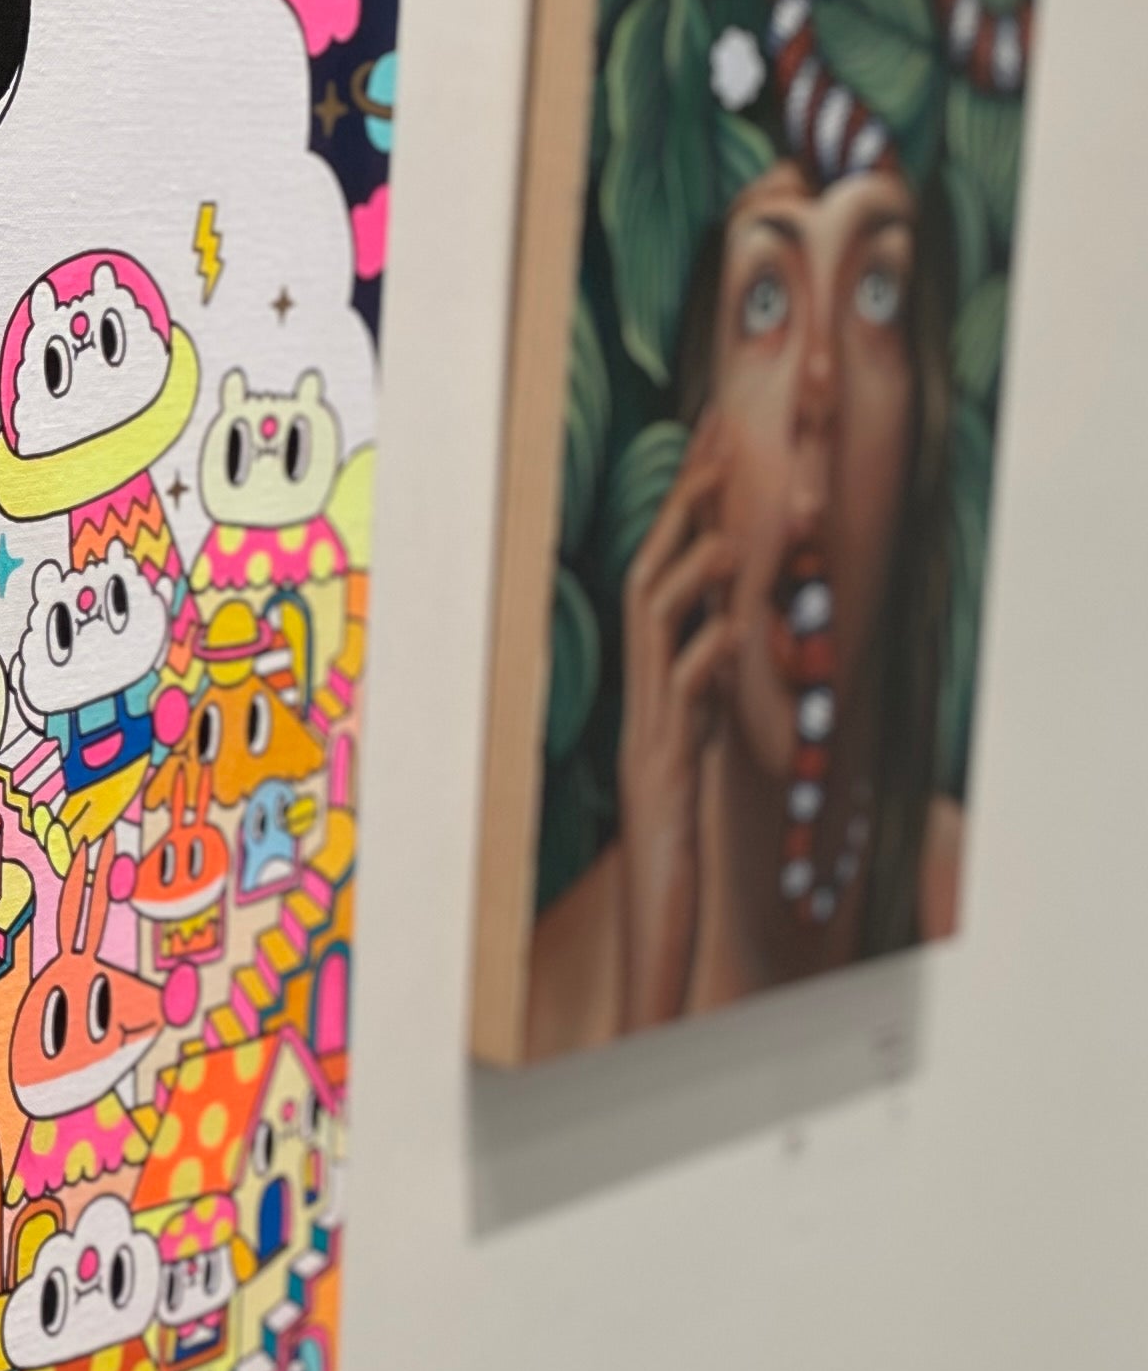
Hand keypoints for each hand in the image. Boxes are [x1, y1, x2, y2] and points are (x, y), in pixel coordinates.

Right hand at [616, 418, 736, 1029]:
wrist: (652, 922)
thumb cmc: (674, 849)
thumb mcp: (691, 756)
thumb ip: (700, 698)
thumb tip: (721, 641)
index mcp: (650, 693)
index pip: (659, 584)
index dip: (682, 515)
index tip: (712, 452)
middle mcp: (640, 703)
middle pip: (647, 585)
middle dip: (680, 512)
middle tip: (715, 448)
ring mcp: (647, 734)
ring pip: (653, 634)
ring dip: (688, 577)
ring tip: (725, 532)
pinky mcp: (664, 773)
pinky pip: (681, 704)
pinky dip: (705, 661)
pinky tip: (731, 633)